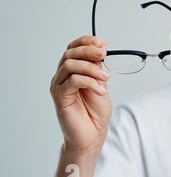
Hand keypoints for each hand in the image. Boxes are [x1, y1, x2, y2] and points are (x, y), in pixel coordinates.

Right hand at [50, 35, 111, 155]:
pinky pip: (73, 81)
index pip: (73, 48)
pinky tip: (100, 90)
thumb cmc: (95, 112)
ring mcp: (59, 86)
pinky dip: (90, 82)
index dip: (86, 42)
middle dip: (89, 51)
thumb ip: (98, 67)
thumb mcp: (101, 83)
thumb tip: (100, 49)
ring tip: (105, 78)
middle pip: (70, 53)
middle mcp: (62, 76)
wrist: (92, 135)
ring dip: (91, 68)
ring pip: (70, 65)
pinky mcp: (60, 97)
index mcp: (72, 71)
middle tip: (104, 55)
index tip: (103, 44)